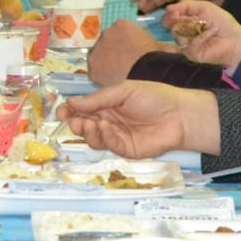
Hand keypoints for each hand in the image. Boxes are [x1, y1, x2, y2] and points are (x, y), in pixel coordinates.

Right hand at [57, 81, 218, 157]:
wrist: (179, 114)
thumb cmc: (154, 96)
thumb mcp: (123, 91)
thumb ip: (99, 99)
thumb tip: (72, 102)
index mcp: (108, 106)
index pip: (84, 109)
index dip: (71, 111)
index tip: (60, 111)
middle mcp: (110, 122)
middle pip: (85, 125)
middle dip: (75, 123)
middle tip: (70, 120)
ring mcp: (118, 137)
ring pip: (94, 138)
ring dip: (87, 131)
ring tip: (88, 123)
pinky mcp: (127, 150)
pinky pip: (109, 145)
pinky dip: (103, 137)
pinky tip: (104, 127)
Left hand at [88, 20, 171, 86]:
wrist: (146, 76)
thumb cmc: (156, 59)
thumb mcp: (160, 44)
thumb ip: (156, 42)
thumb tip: (168, 47)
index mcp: (122, 24)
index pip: (119, 31)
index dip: (125, 42)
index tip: (131, 51)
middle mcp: (106, 33)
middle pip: (107, 41)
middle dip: (113, 50)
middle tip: (124, 63)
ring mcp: (97, 50)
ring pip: (99, 56)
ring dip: (106, 62)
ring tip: (119, 73)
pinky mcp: (93, 67)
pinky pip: (96, 71)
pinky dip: (102, 76)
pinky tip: (113, 81)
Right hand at [163, 0, 240, 69]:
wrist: (236, 38)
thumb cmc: (221, 22)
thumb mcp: (203, 7)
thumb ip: (185, 5)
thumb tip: (167, 8)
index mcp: (184, 22)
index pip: (168, 20)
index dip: (169, 16)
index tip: (174, 12)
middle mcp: (183, 34)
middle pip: (171, 28)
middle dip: (178, 21)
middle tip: (190, 18)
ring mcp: (187, 45)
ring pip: (178, 36)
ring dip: (192, 28)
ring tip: (206, 24)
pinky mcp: (193, 54)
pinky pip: (191, 44)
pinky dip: (202, 36)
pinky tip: (212, 31)